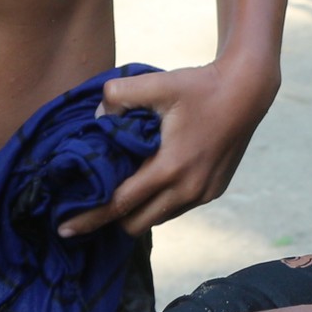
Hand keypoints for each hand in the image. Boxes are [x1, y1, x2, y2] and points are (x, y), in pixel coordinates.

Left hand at [58, 60, 275, 236]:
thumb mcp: (157, 82)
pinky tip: (153, 180)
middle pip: (135, 225)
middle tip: (92, 203)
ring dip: (138, 211)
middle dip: (112, 219)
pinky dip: (161, 202)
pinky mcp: (214, 191)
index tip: (63, 228)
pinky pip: (177, 208)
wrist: (248, 91)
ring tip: (122, 190)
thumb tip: (96, 116)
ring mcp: (204, 194)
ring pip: (158, 219)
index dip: (89, 217)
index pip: (119, 205)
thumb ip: (119, 95)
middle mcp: (188, 189)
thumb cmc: (200, 85)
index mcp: (170, 167)